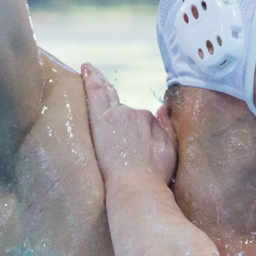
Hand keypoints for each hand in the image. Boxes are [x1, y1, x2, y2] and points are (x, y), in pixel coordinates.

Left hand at [82, 64, 176, 187]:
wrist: (136, 186)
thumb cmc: (154, 174)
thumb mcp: (170, 148)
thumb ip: (166, 126)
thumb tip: (162, 108)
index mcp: (147, 119)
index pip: (140, 116)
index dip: (136, 126)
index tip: (128, 130)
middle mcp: (131, 113)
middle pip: (121, 105)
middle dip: (113, 100)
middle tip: (96, 80)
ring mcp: (114, 115)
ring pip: (106, 96)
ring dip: (99, 84)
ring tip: (89, 71)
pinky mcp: (99, 120)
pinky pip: (95, 93)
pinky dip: (90, 79)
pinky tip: (85, 69)